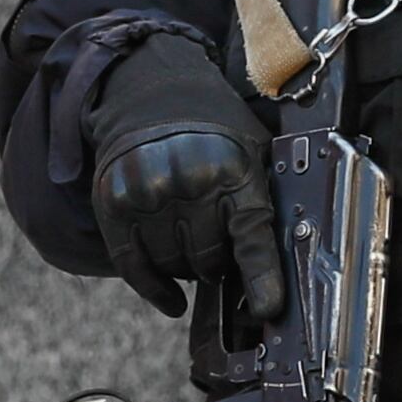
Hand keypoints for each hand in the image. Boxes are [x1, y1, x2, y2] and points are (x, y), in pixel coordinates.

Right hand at [87, 38, 287, 322]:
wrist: (153, 91)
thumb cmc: (215, 130)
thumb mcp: (255, 151)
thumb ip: (266, 199)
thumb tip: (288, 266)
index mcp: (233, 168)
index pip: (251, 236)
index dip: (261, 279)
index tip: (267, 309)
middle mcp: (187, 180)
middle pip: (209, 260)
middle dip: (220, 265)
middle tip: (222, 248)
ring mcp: (146, 194)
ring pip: (173, 267)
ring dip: (188, 269)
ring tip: (194, 244)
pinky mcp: (113, 203)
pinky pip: (134, 267)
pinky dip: (155, 289)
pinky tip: (172, 301)